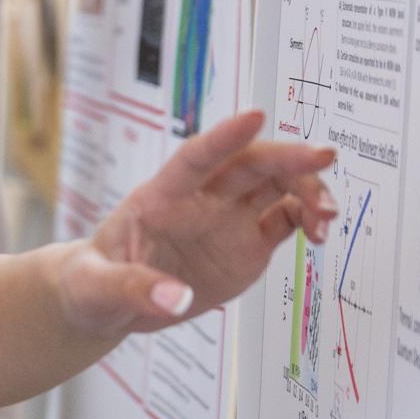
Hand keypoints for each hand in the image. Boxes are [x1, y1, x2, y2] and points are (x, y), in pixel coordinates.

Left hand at [66, 110, 335, 338]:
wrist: (106, 302)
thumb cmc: (92, 284)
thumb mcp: (95, 289)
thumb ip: (134, 289)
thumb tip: (177, 300)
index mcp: (159, 197)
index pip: (193, 157)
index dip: (223, 137)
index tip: (256, 116)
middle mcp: (199, 199)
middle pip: (249, 164)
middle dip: (288, 157)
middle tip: (324, 158)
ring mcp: (227, 218)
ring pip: (276, 186)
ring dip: (308, 189)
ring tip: (327, 217)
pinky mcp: (248, 242)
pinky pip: (287, 219)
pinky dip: (309, 219)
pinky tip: (320, 235)